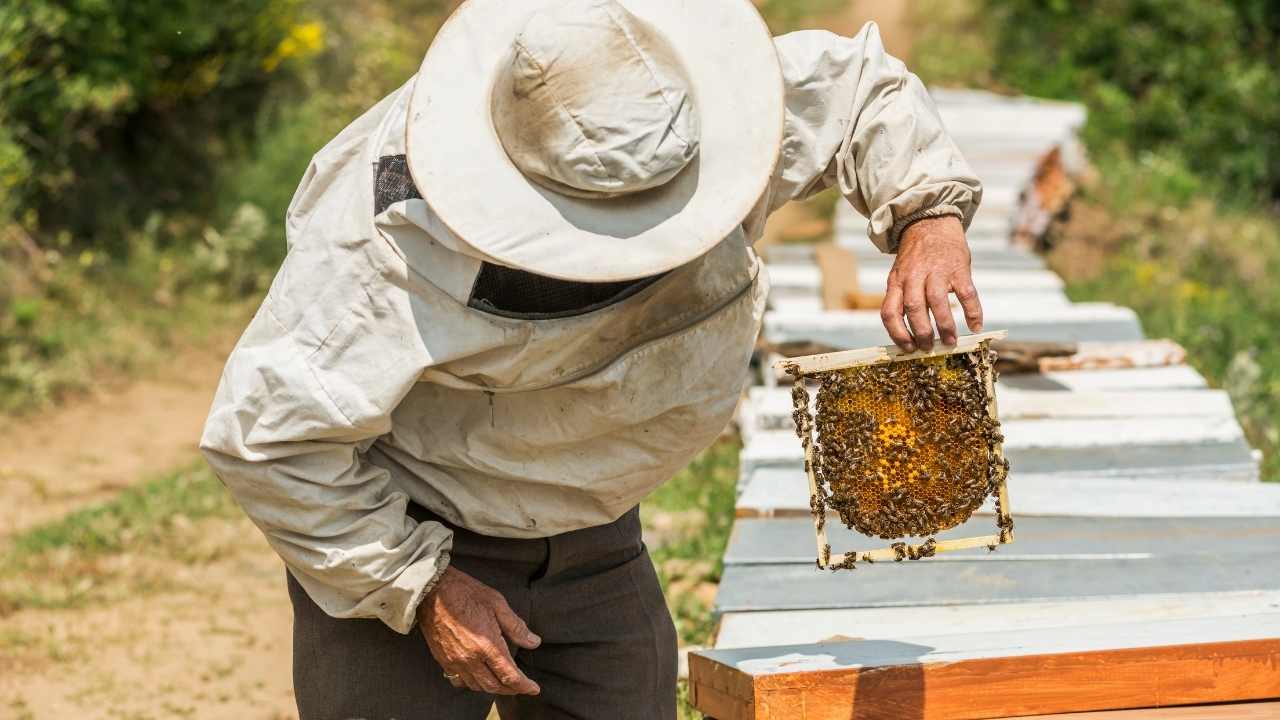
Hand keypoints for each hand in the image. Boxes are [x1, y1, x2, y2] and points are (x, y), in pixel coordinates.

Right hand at [418, 566, 541, 695]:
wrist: (431, 591)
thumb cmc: (465, 592)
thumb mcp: (497, 603)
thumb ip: (516, 627)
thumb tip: (533, 642)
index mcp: (487, 645)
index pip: (510, 675)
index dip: (524, 686)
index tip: (534, 689)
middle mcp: (470, 658)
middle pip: (494, 686)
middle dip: (511, 689)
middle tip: (522, 686)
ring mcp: (455, 661)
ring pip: (477, 686)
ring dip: (493, 688)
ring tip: (504, 683)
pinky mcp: (443, 659)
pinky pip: (460, 680)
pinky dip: (473, 683)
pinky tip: (480, 676)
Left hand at [880, 216, 983, 350]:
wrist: (931, 223)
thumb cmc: (915, 258)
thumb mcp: (899, 275)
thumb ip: (901, 298)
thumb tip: (908, 335)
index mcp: (896, 281)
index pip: (889, 312)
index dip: (897, 333)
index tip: (907, 348)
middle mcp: (914, 276)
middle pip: (914, 308)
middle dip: (922, 333)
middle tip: (929, 348)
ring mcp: (937, 271)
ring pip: (938, 302)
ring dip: (945, 326)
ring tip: (951, 342)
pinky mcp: (958, 268)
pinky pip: (967, 293)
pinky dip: (973, 312)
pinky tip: (976, 326)